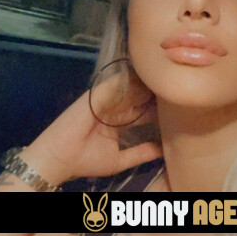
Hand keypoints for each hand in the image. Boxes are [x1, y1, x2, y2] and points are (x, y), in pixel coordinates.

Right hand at [28, 67, 162, 182]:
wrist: (62, 158)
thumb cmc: (87, 161)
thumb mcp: (120, 161)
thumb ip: (141, 154)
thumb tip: (162, 151)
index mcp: (117, 124)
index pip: (141, 113)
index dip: (156, 110)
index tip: (174, 108)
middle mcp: (112, 111)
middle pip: (137, 99)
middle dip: (153, 95)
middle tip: (172, 89)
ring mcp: (104, 102)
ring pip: (128, 90)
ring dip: (144, 84)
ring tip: (162, 79)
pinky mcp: (95, 95)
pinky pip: (114, 85)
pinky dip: (128, 79)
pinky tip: (145, 74)